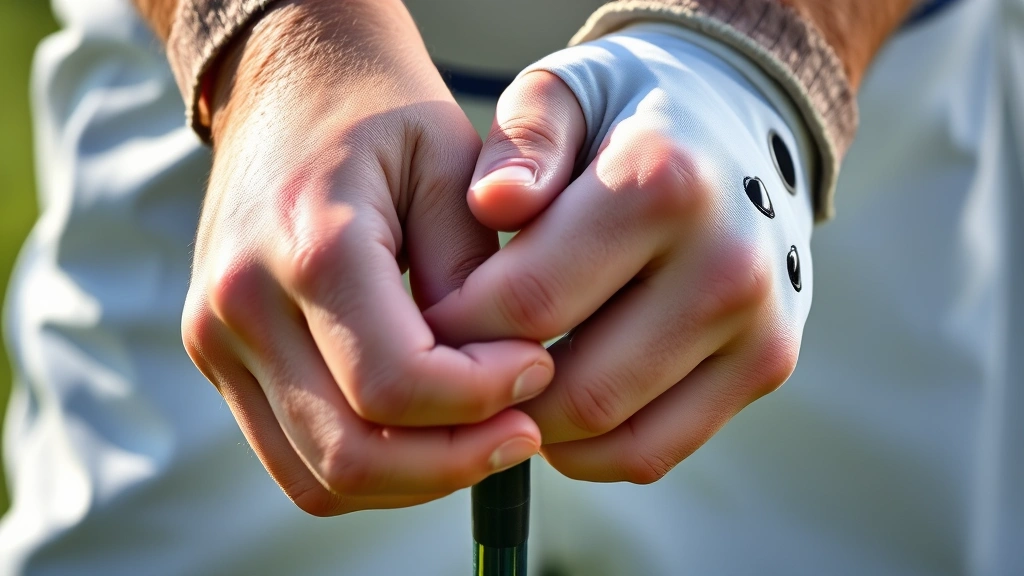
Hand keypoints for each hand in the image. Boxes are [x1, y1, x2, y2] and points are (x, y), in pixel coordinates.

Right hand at [181, 0, 552, 514]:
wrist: (288, 83)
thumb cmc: (385, 114)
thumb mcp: (453, 165)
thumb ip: (473, 276)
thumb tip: (495, 379)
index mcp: (309, 245)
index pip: (395, 384)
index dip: (480, 401)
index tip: (537, 369)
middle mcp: (242, 304)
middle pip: (349, 456)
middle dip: (452, 464)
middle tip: (521, 432)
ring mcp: (216, 338)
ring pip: (317, 479)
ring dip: (412, 481)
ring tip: (480, 437)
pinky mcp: (219, 358)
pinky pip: (295, 460)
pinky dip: (369, 469)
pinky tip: (427, 432)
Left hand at [425, 26, 814, 482]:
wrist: (740, 123)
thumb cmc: (627, 111)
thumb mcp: (564, 90)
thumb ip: (522, 140)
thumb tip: (494, 204)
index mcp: (663, 183)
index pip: (525, 301)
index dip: (454, 328)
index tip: (426, 322)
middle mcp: (726, 263)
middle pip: (571, 383)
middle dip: (493, 389)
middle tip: (455, 367)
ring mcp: (758, 324)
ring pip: (611, 431)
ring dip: (537, 426)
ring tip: (502, 383)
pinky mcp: (767, 365)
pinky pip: (653, 450)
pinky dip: (589, 451)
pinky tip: (556, 408)